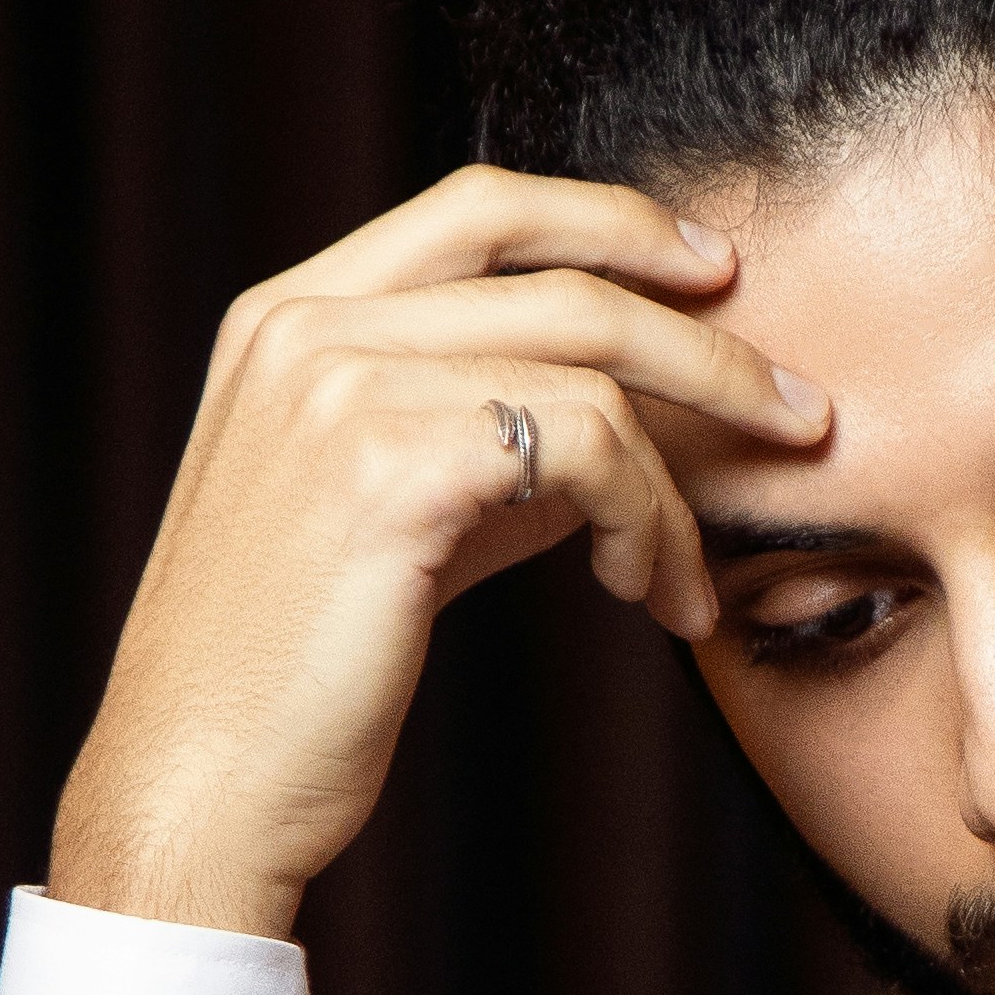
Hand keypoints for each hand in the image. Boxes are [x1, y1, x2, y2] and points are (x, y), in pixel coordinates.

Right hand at [46, 169, 824, 933]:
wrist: (195, 786)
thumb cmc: (295, 673)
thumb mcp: (388, 515)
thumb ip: (482, 438)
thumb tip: (627, 416)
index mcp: (287, 314)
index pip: (479, 207)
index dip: (612, 222)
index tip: (712, 273)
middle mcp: (305, 327)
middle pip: (558, 272)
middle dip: (704, 337)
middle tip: (799, 408)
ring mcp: (338, 387)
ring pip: (590, 372)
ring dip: (682, 478)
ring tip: (690, 578)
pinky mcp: (387, 470)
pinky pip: (585, 452)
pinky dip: (650, 524)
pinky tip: (651, 597)